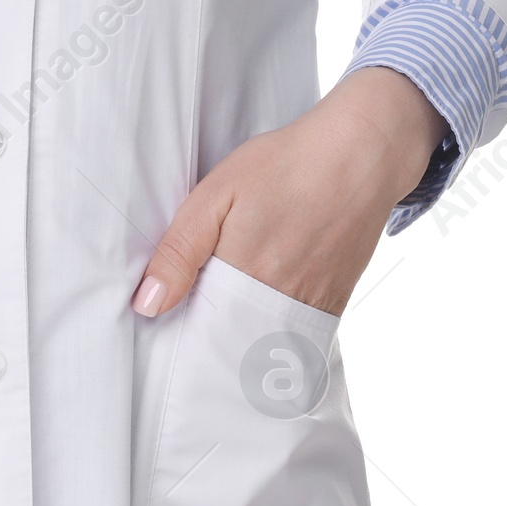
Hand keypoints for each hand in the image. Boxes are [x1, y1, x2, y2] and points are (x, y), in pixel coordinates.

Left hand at [131, 67, 447, 319]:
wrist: (358, 154)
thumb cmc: (283, 165)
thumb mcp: (216, 193)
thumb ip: (179, 251)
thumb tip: (148, 305)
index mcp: (241, 277)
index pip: (201, 338)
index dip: (183, 338)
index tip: (169, 330)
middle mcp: (278, 303)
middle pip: (235, 351)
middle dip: (212, 346)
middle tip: (196, 328)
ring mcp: (311, 308)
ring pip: (267, 347)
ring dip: (245, 343)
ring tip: (227, 320)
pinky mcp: (334, 303)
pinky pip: (298, 335)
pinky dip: (278, 333)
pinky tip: (264, 312)